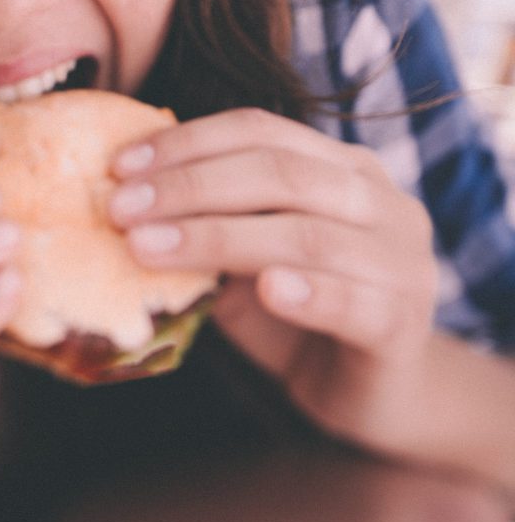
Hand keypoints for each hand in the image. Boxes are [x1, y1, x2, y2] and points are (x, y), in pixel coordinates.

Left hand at [106, 106, 439, 454]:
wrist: (371, 390)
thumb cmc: (294, 312)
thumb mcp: (241, 259)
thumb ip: (204, 223)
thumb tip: (119, 199)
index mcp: (343, 168)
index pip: (262, 131)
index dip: (187, 142)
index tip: (119, 166)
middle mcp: (381, 202)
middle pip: (281, 174)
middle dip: (189, 187)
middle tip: (120, 210)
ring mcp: (401, 262)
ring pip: (309, 235)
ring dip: (219, 237)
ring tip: (148, 248)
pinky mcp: (402, 324)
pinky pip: (356, 302)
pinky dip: (309, 292)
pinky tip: (266, 291)